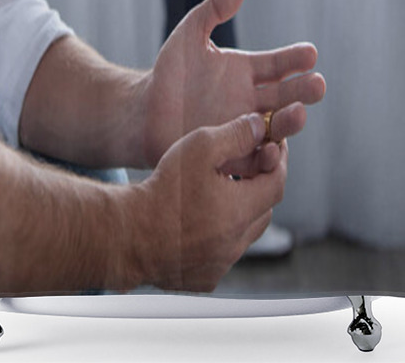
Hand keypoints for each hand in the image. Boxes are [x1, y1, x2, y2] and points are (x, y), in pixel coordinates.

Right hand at [130, 113, 286, 291]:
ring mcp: (220, 264)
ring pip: (245, 235)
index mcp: (240, 211)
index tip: (273, 146)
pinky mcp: (203, 278)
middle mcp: (235, 243)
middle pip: (264, 210)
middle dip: (261, 186)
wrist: (126, 234)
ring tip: (223, 190)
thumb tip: (260, 126)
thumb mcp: (199, 147)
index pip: (277, 183)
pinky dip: (221, 236)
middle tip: (248, 166)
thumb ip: (235, 134)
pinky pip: (224, 254)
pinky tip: (203, 218)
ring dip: (241, 212)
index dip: (278, 161)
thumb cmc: (162, 189)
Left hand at [140, 0, 325, 166]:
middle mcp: (252, 100)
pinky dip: (265, 156)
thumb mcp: (189, 36)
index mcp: (248, 72)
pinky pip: (253, 158)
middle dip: (303, 91)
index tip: (310, 53)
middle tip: (317, 85)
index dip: (295, 59)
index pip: (279, 64)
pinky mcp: (232, 154)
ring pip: (275, 127)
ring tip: (298, 115)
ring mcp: (244, 129)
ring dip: (289, 122)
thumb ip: (213, 10)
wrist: (145, 114)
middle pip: (286, 96)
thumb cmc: (170, 73)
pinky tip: (272, 151)